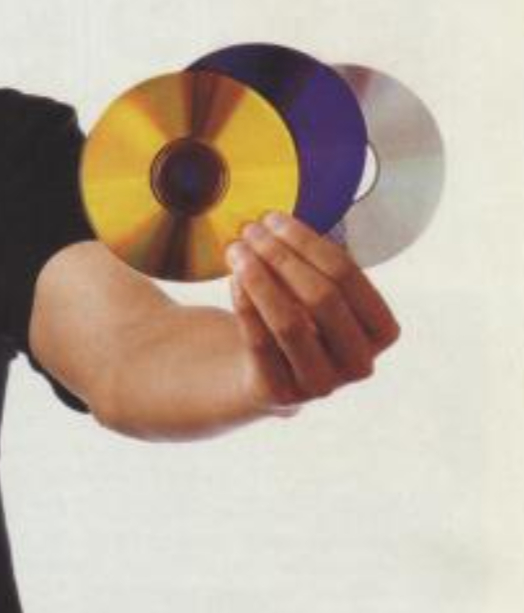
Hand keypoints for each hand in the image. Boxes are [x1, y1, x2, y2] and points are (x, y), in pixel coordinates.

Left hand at [227, 211, 399, 413]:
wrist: (261, 374)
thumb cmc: (294, 320)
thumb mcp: (315, 294)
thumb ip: (312, 263)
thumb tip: (278, 222)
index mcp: (381, 331)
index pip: (348, 277)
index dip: (308, 242)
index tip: (274, 218)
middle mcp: (359, 363)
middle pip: (321, 297)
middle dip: (282, 256)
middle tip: (249, 230)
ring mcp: (321, 385)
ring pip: (289, 322)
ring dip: (259, 278)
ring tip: (235, 248)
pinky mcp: (280, 395)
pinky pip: (259, 342)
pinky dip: (245, 304)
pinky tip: (232, 278)